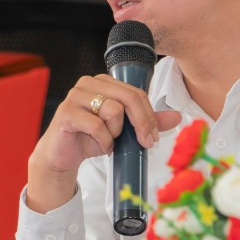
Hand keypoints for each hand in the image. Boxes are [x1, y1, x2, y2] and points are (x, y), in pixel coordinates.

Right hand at [26, 74, 182, 209]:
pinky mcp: (65, 112)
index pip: (137, 93)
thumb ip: (147, 121)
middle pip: (129, 98)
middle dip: (142, 122)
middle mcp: (89, 83)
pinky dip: (103, 140)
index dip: (150, 115)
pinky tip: (100, 146)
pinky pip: (96, 124)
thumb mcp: (123, 130)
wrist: (62, 157)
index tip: (154, 136)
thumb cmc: (91, 139)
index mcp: (105, 82)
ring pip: (114, 109)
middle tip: (146, 142)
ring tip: (109, 140)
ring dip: (116, 132)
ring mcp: (75, 95)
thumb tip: (177, 117)